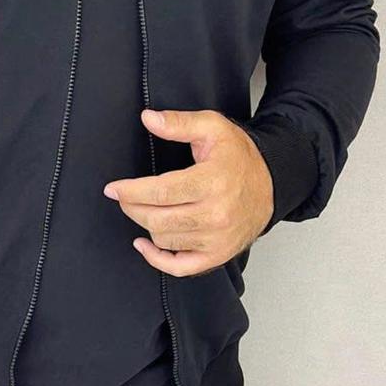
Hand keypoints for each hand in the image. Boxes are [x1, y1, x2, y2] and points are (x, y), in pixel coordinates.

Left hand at [103, 109, 273, 277]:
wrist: (272, 184)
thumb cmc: (240, 157)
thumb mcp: (212, 128)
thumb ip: (178, 123)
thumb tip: (149, 118)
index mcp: (213, 182)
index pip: (161, 192)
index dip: (131, 191)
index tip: (114, 189)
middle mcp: (217, 214)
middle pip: (157, 219)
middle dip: (132, 207)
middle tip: (124, 197)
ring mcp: (218, 239)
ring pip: (165, 239)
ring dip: (147, 224)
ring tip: (144, 209)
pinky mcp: (219, 255)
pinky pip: (181, 267)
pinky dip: (158, 260)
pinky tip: (145, 244)